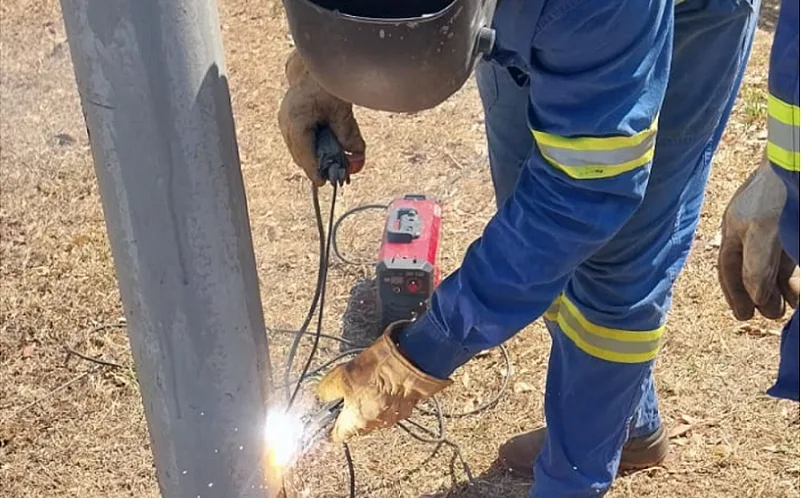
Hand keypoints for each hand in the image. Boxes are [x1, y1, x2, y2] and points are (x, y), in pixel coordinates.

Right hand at [277, 50, 365, 185]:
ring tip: (329, 164)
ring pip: (297, 150)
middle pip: (299, 156)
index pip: (304, 156)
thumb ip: (350, 139)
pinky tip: (323, 150)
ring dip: (312, 158)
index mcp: (297, 121)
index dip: (315, 172)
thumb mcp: (344, 114)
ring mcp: (283, 121)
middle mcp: (285, 122)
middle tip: (332, 175)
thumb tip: (357, 162)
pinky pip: (297, 143)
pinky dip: (309, 148)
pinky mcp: (286, 121)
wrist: (316, 70)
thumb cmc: (330, 87)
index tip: (324, 183)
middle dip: (315, 167)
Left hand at [316, 321, 451, 442]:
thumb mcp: (340, 377)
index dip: (329, 426)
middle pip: (356, 424)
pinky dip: (386, 397)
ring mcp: (393, 417)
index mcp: (356, 422)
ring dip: (370, 402)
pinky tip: (384, 381)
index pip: (336, 435)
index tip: (326, 417)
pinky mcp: (406, 407)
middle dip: (351, 409)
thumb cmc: (377, 372)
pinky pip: (390, 406)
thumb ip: (326, 390)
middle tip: (348, 390)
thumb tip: (321, 394)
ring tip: (368, 382)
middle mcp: (375, 425)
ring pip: (374, 414)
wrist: (410, 364)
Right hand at [718, 155, 799, 319]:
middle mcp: (752, 227)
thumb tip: (756, 296)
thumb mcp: (763, 232)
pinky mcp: (792, 224)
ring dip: (780, 287)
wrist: (799, 161)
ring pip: (774, 263)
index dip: (736, 292)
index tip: (744, 316)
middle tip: (771, 315)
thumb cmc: (779, 193)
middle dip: (759, 294)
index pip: (730, 267)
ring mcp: (775, 225)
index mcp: (737, 226)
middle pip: (751, 268)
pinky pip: (788, 255)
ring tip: (791, 307)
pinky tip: (799, 289)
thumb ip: (757, 266)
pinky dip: (793, 274)